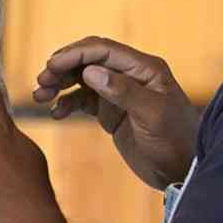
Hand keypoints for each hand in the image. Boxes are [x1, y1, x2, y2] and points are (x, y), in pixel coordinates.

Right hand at [33, 36, 199, 189]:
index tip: (51, 65)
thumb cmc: (175, 141)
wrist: (182, 172)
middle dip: (62, 66)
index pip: (103, 50)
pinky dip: (66, 103)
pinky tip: (55, 113)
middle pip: (88, 60)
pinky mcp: (111, 111)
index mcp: (144, 68)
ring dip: (59, 83)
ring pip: (81, 78)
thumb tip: (90, 71)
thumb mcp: (152, 115)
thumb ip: (123, 91)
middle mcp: (130, 75)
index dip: (75, 54)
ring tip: (40, 95)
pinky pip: (82, 100)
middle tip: (42, 80)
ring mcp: (119, 93)